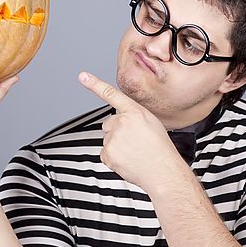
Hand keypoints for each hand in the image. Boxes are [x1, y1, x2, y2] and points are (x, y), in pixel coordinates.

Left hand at [78, 71, 186, 193]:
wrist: (163, 171)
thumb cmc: (160, 149)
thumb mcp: (152, 123)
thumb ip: (134, 116)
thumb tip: (121, 121)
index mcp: (135, 112)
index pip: (112, 94)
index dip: (95, 84)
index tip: (82, 76)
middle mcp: (122, 122)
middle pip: (108, 124)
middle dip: (117, 132)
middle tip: (134, 142)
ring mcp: (113, 138)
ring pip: (107, 139)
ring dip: (117, 146)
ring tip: (134, 152)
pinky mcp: (108, 153)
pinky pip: (105, 153)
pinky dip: (114, 158)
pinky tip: (128, 160)